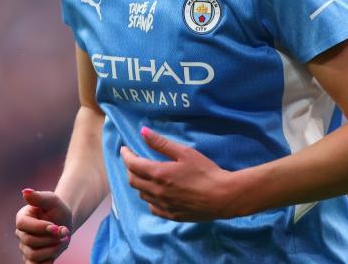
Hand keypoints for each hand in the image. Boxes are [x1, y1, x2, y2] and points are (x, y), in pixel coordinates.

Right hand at [14, 189, 72, 263]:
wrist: (64, 222)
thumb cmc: (57, 209)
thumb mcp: (52, 200)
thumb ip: (39, 197)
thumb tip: (25, 191)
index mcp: (22, 217)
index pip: (23, 225)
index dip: (40, 228)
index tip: (56, 227)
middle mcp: (21, 233)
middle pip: (30, 241)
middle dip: (50, 238)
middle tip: (65, 232)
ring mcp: (25, 248)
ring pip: (33, 255)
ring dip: (52, 249)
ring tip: (64, 240)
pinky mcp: (32, 259)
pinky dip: (47, 262)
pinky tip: (55, 252)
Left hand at [120, 127, 235, 221]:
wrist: (223, 197)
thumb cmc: (206, 171)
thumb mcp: (184, 152)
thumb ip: (161, 143)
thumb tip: (142, 131)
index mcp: (159, 174)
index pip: (132, 165)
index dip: (125, 156)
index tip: (124, 149)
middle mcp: (157, 192)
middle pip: (133, 180)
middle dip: (129, 168)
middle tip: (133, 159)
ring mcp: (163, 206)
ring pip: (141, 195)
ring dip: (139, 183)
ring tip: (144, 174)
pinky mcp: (171, 215)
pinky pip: (152, 207)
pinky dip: (149, 198)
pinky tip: (156, 193)